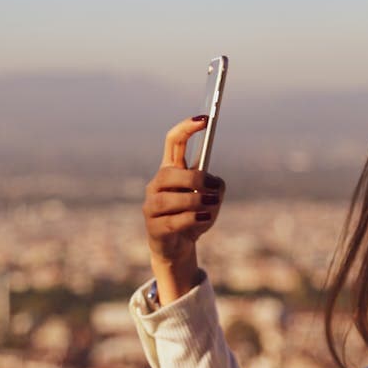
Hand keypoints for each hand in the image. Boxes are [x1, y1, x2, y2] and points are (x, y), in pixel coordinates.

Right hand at [142, 115, 225, 302]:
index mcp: (170, 171)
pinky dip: (194, 219)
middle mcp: (156, 184)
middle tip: (213, 190)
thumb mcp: (212, 200)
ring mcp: (152, 206)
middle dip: (195, 179)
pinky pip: (175, 220)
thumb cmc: (195, 218)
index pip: (173, 142)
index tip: (205, 118)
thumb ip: (216, 188)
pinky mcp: (154, 227)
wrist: (177, 248)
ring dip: (196, 202)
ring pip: (172, 198)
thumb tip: (214, 186)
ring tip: (210, 206)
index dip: (187, 128)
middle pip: (171, 172)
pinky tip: (205, 219)